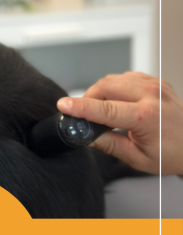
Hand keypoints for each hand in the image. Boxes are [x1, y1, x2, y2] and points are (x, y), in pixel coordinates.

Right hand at [57, 72, 182, 174]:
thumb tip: (84, 136)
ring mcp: (155, 85)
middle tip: (85, 114)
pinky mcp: (156, 81)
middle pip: (105, 86)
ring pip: (113, 78)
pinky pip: (126, 77)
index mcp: (147, 117)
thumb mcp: (137, 157)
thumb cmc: (172, 154)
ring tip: (103, 110)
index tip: (64, 105)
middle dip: (89, 98)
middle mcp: (151, 96)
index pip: (104, 109)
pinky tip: (117, 101)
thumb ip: (108, 144)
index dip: (80, 107)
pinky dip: (115, 87)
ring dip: (101, 92)